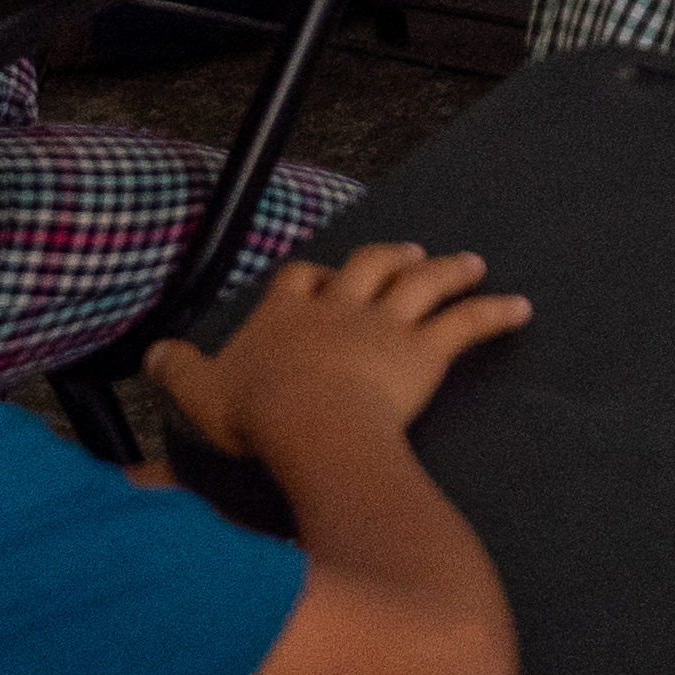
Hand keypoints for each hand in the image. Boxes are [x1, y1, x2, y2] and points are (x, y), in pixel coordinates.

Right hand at [146, 240, 531, 455]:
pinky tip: (521, 308)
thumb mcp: (199, 393)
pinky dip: (496, 313)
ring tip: (470, 262)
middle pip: (367, 266)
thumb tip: (152, 355)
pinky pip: (467, 324)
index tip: (316, 279)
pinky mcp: (424, 352)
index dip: (310, 278)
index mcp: (287, 314)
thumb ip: (177, 371)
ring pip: (423, 283)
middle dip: (387, 256)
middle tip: (407, 252)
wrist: (308, 423)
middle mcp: (340, 308)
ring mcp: (385, 325)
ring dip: (449, 269)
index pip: (298, 280)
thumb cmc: (254, 414)